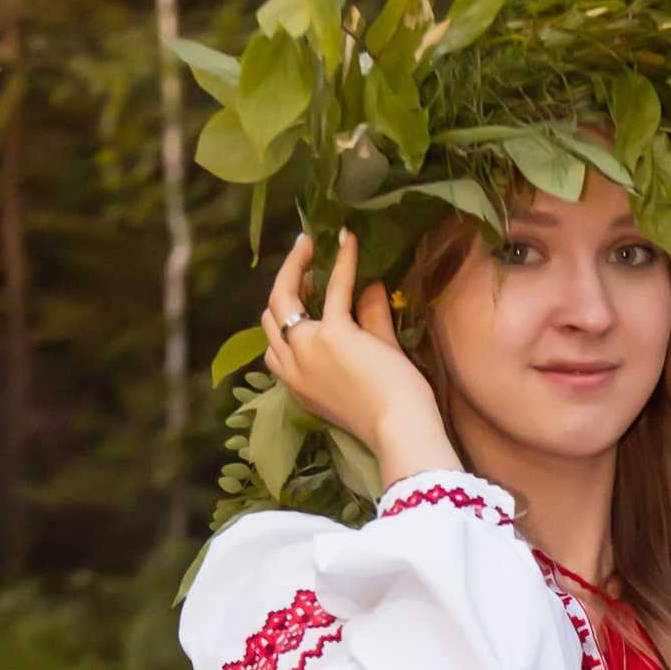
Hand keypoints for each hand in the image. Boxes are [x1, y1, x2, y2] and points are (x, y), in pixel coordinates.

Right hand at [261, 230, 458, 491]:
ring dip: (296, 266)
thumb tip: (371, 284)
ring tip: (313, 244)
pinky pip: (335, 288)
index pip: (274, 346)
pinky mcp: (334, 337)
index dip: (284, 315)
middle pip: (269, 316)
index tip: (302, 291)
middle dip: (283, 285)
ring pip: (284, 298)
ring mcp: (309, 350)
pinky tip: (349, 239)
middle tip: (304, 259)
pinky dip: (343, 261)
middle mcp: (293, 367)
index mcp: (297, 385)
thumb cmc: (390, 408)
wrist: (401, 430)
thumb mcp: (370, 363)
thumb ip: (369, 323)